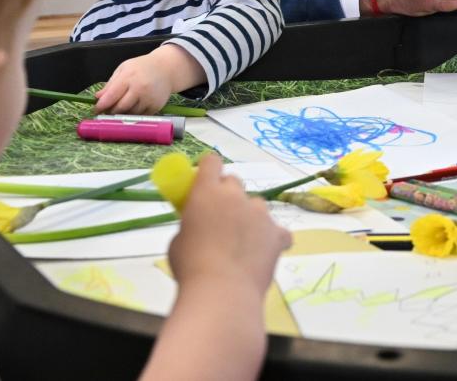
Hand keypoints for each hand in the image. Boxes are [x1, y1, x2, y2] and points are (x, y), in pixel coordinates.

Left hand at [93, 44, 202, 113]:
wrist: (166, 69)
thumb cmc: (142, 67)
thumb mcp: (124, 69)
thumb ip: (110, 84)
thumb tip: (98, 98)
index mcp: (129, 77)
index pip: (112, 95)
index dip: (101, 105)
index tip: (96, 109)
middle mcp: (140, 88)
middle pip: (120, 108)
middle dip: (111, 111)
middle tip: (106, 111)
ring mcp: (149, 99)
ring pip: (130, 114)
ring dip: (122, 114)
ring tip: (120, 108)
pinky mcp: (156, 107)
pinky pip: (140, 116)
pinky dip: (134, 115)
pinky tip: (133, 107)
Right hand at [168, 155, 291, 296]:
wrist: (222, 293)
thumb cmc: (191, 268)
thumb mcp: (178, 241)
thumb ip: (191, 225)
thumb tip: (200, 228)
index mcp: (206, 192)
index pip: (211, 162)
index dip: (209, 170)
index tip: (205, 183)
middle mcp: (235, 197)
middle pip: (234, 182)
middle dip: (227, 195)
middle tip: (220, 219)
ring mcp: (260, 214)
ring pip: (257, 205)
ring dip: (250, 216)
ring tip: (243, 242)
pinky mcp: (277, 234)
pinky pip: (278, 231)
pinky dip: (272, 239)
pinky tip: (264, 252)